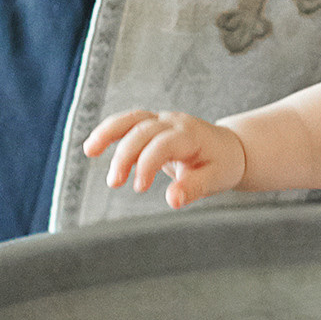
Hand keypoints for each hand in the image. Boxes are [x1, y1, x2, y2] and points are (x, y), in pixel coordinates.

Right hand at [83, 109, 246, 208]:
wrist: (231, 148)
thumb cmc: (223, 165)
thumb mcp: (216, 180)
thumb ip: (193, 188)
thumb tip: (172, 201)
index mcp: (190, 135)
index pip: (163, 144)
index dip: (147, 164)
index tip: (138, 188)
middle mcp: (174, 122)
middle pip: (142, 130)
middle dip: (124, 155)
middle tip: (114, 183)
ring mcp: (163, 120)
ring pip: (131, 118)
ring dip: (108, 132)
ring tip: (89, 150)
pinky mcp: (153, 124)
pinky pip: (128, 122)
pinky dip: (109, 131)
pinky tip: (93, 146)